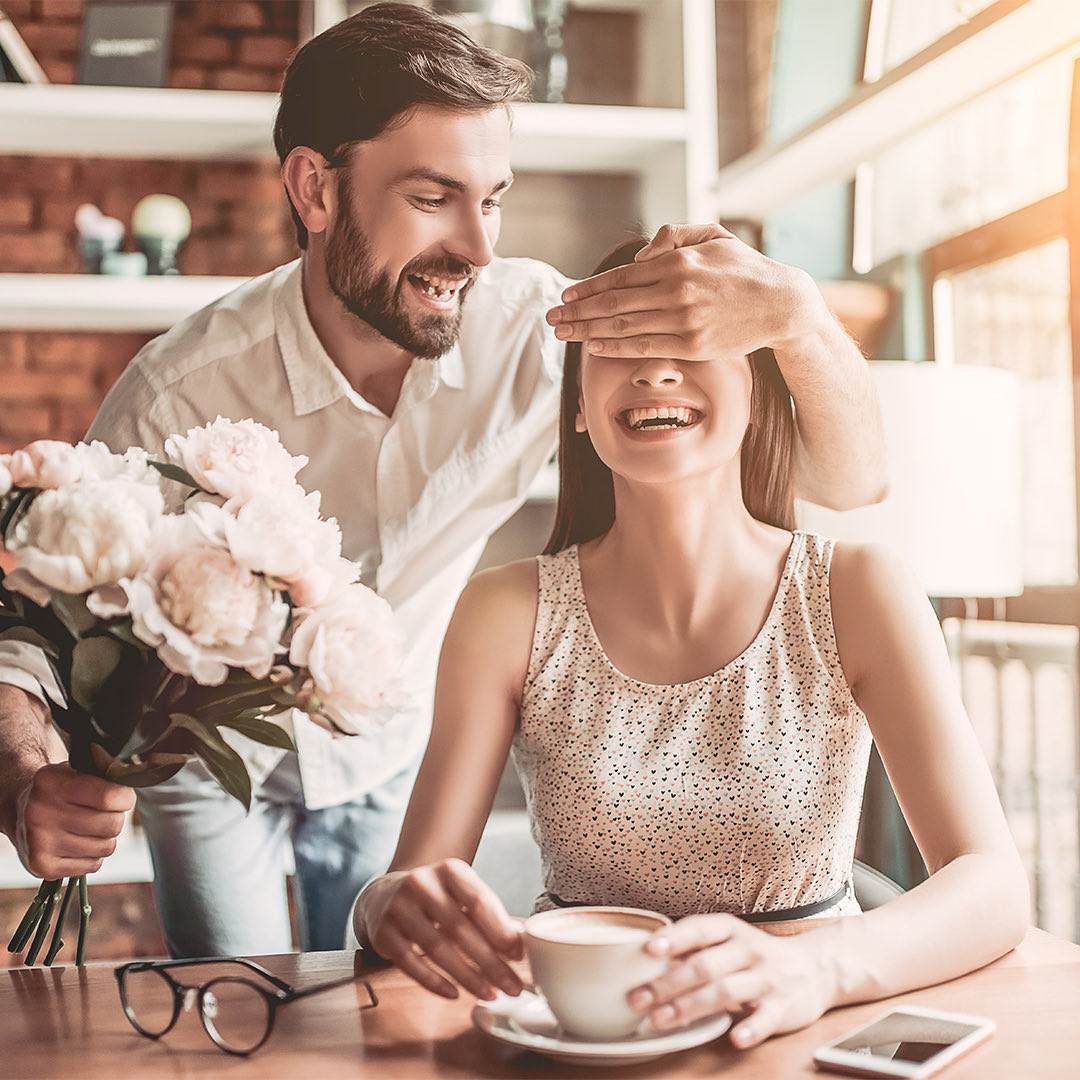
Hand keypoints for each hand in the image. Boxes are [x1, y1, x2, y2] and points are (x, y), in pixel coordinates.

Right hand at [15, 763, 133, 879]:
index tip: (122, 797)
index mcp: (51, 782)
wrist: (22, 810)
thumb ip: (105, 776)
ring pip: (106, 847)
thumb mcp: (76, 770)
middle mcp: (40, 812)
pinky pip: (92, 865)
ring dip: (104, 839)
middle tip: (103, 813)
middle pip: (111, 825)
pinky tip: (77, 843)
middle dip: (115, 818)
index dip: (125, 799)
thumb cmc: (61, 788)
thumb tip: (136, 780)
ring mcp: (39, 842)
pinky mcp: (42, 866)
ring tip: (88, 828)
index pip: (110, 797)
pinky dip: (92, 856)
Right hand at [356, 858, 524, 1000]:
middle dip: (491, 963)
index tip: (520, 957)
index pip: (480, 902)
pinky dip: (435, 982)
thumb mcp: (461, 894)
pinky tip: (455, 995)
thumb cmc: (436, 898)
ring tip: (490, 994)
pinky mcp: (382, 933)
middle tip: (513, 986)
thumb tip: (521, 941)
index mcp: (449, 870)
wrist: (385, 894)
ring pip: (437, 949)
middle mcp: (421, 884)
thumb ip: (489, 914)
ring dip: (468, 977)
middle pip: (461, 929)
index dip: (501, 932)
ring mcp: (399, 908)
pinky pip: (411, 963)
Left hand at [546, 223, 830, 360]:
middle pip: (614, 304)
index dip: (589, 288)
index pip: (621, 277)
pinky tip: (594, 348)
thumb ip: (673, 236)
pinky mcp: (693, 345)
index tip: (566, 295)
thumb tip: (640, 256)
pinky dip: (615, 348)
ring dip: (587, 331)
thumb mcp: (712, 237)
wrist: (781, 304)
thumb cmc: (743, 269)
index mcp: (677, 261)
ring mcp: (684, 320)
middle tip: (551, 317)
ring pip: (623, 328)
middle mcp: (677, 290)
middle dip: (577, 312)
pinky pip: (644, 347)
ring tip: (563, 333)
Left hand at [627, 914, 836, 1048]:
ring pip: (725, 991)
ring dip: (690, 1007)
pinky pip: (766, 1019)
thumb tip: (643, 960)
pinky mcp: (782, 1007)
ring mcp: (766, 978)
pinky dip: (750, 1028)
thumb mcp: (727, 941)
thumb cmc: (754, 956)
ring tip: (661, 1020)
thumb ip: (694, 949)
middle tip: (638, 999)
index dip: (673, 938)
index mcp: (729, 930)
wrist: (814, 969)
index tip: (648, 950)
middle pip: (704, 966)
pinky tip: (734, 1038)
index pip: (698, 929)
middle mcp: (747, 950)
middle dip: (667, 983)